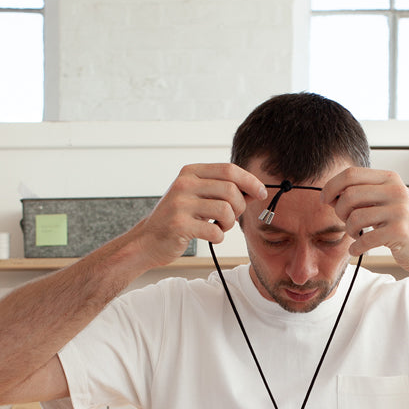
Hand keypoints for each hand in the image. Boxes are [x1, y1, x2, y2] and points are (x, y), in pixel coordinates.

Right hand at [131, 163, 267, 267]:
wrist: (147, 240)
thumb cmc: (178, 218)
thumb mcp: (197, 196)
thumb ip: (222, 189)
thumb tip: (256, 190)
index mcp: (190, 172)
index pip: (229, 169)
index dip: (250, 181)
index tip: (261, 192)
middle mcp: (184, 184)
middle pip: (231, 190)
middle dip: (240, 206)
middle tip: (232, 217)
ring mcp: (180, 205)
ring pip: (226, 210)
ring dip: (230, 223)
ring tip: (220, 226)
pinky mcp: (179, 226)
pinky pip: (215, 231)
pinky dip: (219, 237)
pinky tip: (211, 236)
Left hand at [320, 167, 408, 272]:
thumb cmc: (407, 225)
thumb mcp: (389, 200)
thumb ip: (365, 194)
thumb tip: (331, 195)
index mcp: (390, 179)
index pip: (351, 174)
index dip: (332, 186)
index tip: (326, 199)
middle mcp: (395, 191)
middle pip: (349, 195)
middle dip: (340, 212)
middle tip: (346, 222)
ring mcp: (399, 211)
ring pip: (355, 218)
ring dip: (349, 231)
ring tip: (357, 235)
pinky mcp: (399, 232)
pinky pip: (365, 239)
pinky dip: (356, 247)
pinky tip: (358, 249)